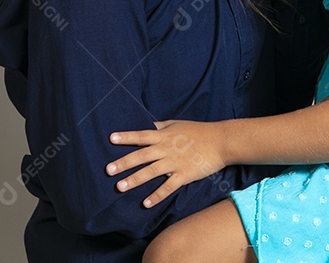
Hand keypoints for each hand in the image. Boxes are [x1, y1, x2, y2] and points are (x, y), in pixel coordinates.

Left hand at [105, 120, 226, 207]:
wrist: (220, 141)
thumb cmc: (198, 131)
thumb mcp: (177, 124)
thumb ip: (161, 126)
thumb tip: (147, 126)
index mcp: (164, 135)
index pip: (141, 135)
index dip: (126, 137)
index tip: (111, 138)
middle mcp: (166, 149)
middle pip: (142, 156)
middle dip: (124, 162)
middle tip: (108, 170)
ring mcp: (175, 163)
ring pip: (151, 172)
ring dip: (135, 180)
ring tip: (120, 187)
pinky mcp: (184, 175)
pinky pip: (168, 187)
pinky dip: (157, 195)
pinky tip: (146, 203)